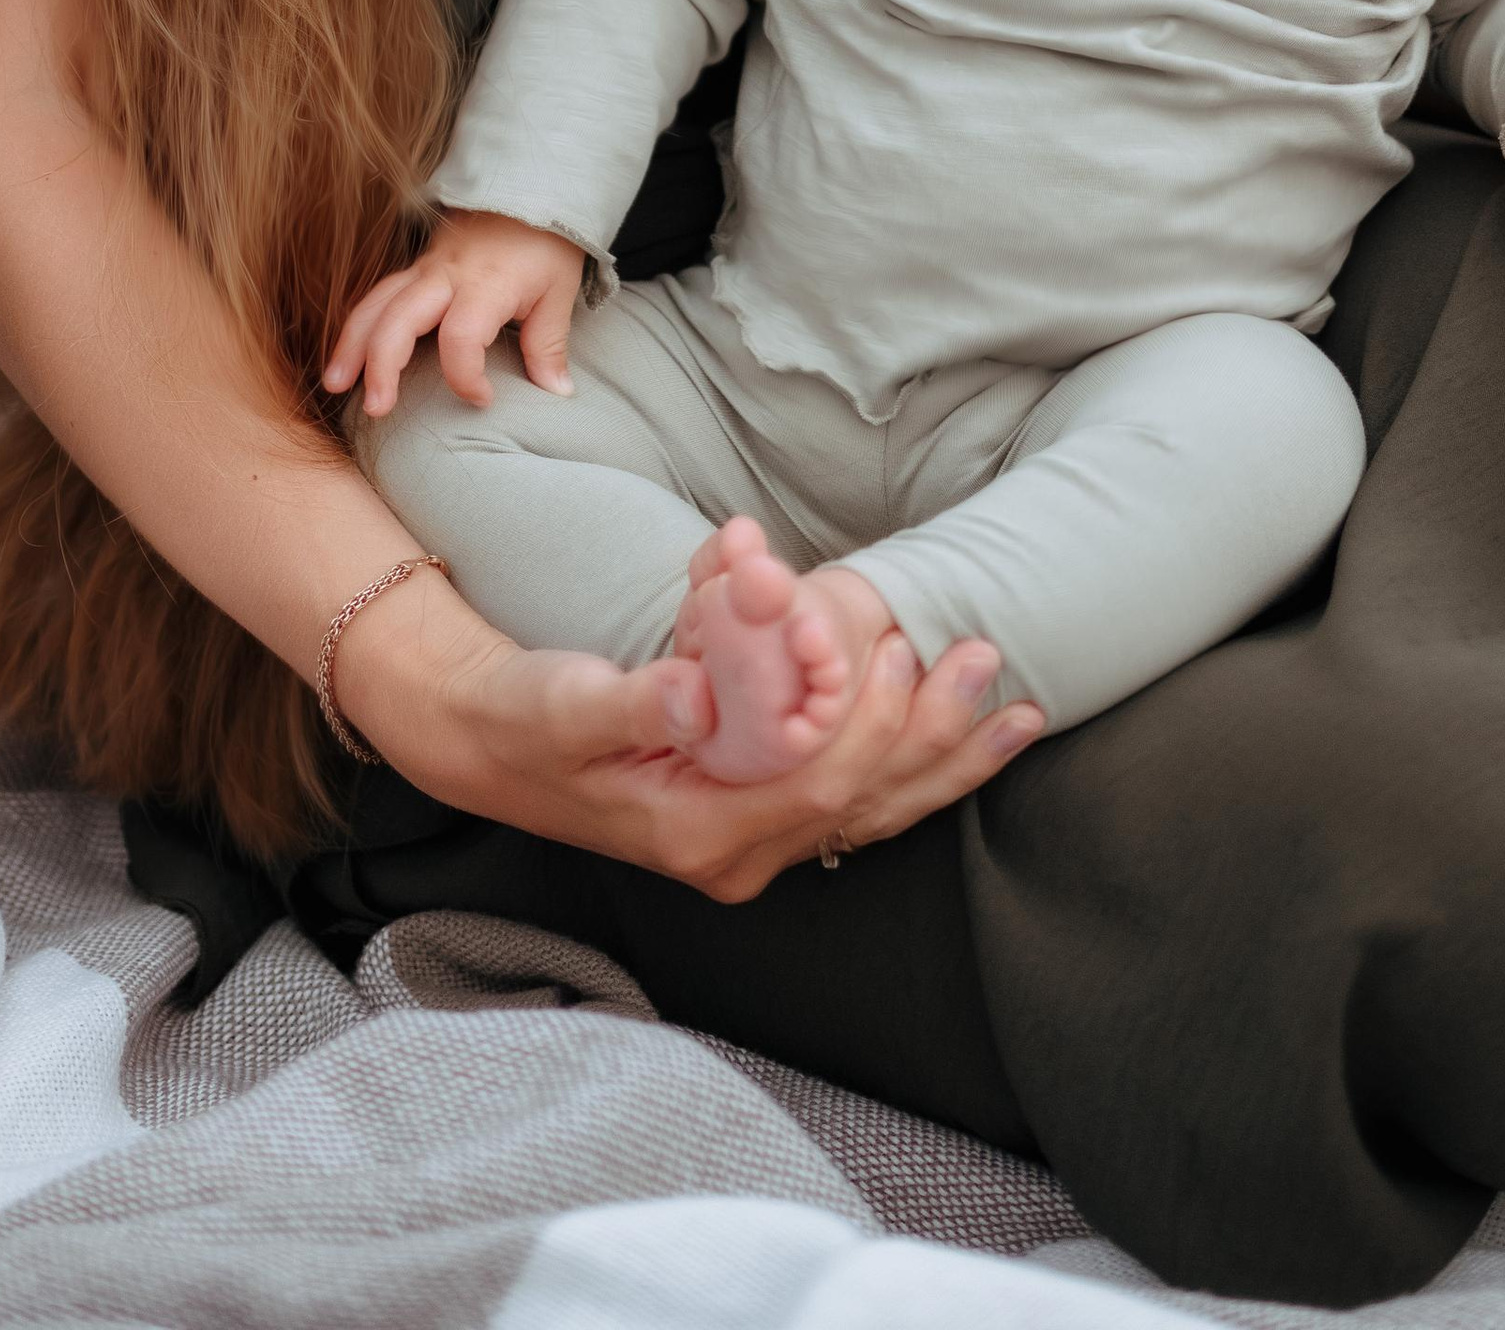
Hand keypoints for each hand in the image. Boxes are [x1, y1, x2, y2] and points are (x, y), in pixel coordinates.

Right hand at [322, 209, 584, 419]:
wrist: (528, 187)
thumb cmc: (545, 244)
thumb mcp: (558, 291)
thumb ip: (549, 344)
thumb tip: (557, 393)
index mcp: (486, 283)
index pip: (461, 337)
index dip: (466, 377)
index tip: (483, 399)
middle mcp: (446, 274)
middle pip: (398, 318)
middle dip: (381, 366)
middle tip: (377, 409)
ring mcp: (425, 267)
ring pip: (375, 303)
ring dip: (351, 344)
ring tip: (335, 385)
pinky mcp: (415, 267)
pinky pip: (377, 295)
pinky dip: (357, 326)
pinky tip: (345, 355)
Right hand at [332, 532, 1046, 903]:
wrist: (487, 743)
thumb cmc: (528, 716)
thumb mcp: (568, 703)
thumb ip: (633, 701)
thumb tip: (694, 688)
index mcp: (698, 834)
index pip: (816, 785)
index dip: (867, 723)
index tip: (898, 649)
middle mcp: (733, 854)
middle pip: (862, 806)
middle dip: (935, 739)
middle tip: (989, 661)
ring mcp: (746, 845)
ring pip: (869, 812)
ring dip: (943, 759)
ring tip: (1016, 711)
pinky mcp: (751, 817)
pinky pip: (850, 802)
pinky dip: (908, 767)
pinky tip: (953, 737)